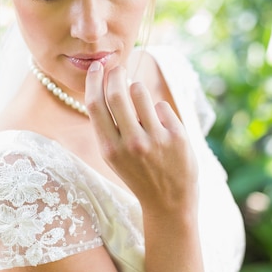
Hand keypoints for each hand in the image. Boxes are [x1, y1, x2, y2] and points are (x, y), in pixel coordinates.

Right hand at [85, 61, 197, 212]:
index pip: (95, 105)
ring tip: (141, 103)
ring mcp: (155, 139)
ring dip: (138, 90)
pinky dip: (159, 112)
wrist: (168, 203)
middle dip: (116, 74)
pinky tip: (162, 129)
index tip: (97, 68)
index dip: (93, 81)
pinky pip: (162, 106)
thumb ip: (108, 127)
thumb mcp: (114, 157)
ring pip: (140, 92)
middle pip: (117, 93)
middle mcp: (131, 143)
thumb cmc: (138, 174)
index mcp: (110, 149)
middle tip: (118, 68)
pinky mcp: (177, 136)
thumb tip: (106, 85)